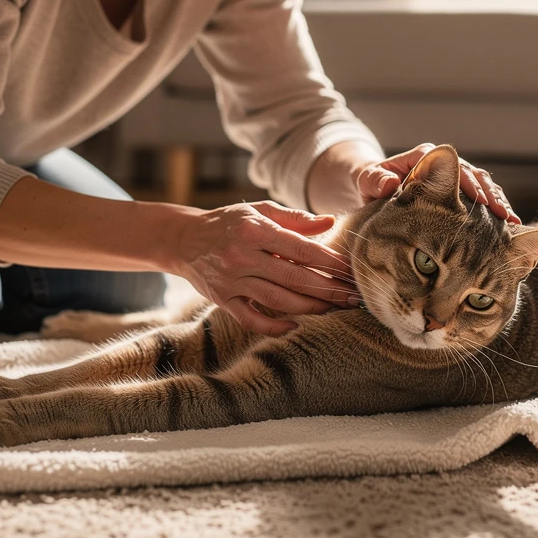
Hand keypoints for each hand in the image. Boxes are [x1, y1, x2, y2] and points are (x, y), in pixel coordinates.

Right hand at [171, 201, 360, 335]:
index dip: (329, 262)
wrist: (184, 239)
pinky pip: (251, 320)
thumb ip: (295, 218)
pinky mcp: (222, 300)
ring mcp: (231, 281)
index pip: (301, 249)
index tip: (351, 270)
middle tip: (353, 296)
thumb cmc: (229, 222)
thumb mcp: (260, 211)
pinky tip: (295, 326)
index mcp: (255, 230)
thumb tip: (330, 222)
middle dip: (328, 289)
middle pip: (294, 278)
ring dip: (310, 307)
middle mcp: (243, 256)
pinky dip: (274, 327)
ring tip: (334, 308)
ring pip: (278, 300)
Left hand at [354, 143, 520, 223]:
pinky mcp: (460, 195)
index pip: (452, 167)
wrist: (376, 188)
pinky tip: (507, 229)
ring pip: (483, 187)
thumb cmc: (372, 184)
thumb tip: (389, 184)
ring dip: (498, 203)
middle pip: (474, 175)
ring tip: (511, 222)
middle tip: (503, 215)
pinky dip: (494, 212)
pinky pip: (482, 201)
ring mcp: (455, 179)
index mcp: (425, 157)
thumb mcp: (368, 180)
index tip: (478, 199)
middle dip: (490, 195)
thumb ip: (375, 180)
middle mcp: (445, 166)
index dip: (467, 183)